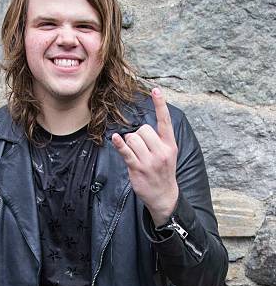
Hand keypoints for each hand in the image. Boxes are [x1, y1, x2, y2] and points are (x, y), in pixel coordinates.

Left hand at [111, 87, 178, 226]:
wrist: (164, 196)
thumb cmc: (163, 172)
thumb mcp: (168, 154)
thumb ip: (159, 141)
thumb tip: (141, 129)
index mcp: (170, 145)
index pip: (165, 121)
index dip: (160, 104)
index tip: (155, 89)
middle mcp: (161, 151)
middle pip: (143, 129)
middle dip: (138, 135)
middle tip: (140, 148)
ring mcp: (149, 161)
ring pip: (133, 138)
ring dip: (129, 143)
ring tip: (135, 154)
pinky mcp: (137, 168)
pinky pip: (126, 152)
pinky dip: (119, 144)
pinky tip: (115, 139)